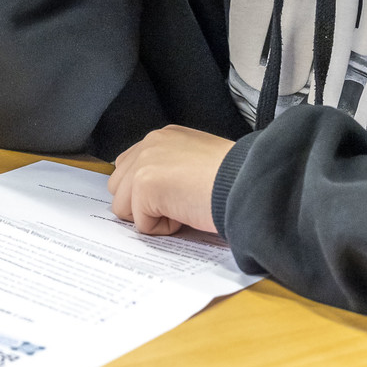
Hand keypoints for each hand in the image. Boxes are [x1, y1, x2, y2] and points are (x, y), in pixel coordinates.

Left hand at [107, 125, 235, 235]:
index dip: (146, 191)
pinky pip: (142, 224)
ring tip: (185, 206)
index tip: (171, 197)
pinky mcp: (145, 186)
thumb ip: (170, 167)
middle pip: (118, 186)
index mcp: (163, 137)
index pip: (129, 166)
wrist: (248, 183)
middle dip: (142, 204)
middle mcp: (150, 144)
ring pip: (124, 207)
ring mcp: (144, 164)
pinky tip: (187, 213)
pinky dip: (165, 229)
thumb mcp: (198, 161)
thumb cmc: (234, 178)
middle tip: (179, 204)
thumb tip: (155, 194)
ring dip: (153, 216)